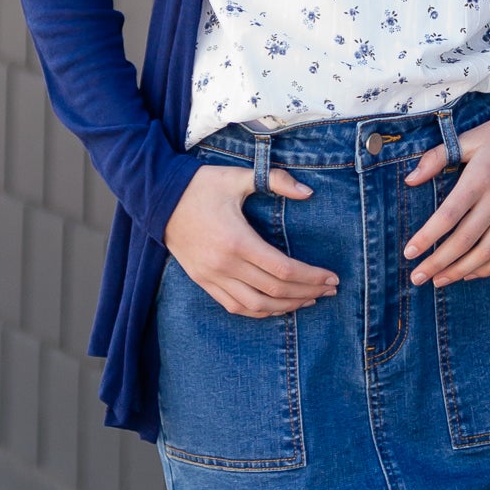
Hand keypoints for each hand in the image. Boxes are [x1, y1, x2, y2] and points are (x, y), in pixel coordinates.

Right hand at [163, 163, 337, 316]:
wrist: (157, 198)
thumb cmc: (200, 185)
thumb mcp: (238, 177)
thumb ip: (276, 180)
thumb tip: (309, 192)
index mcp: (237, 241)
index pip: (283, 270)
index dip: (311, 276)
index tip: (332, 277)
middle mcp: (225, 265)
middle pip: (274, 291)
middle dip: (307, 292)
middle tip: (330, 289)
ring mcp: (212, 277)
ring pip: (256, 306)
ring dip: (286, 307)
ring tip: (309, 300)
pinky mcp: (203, 281)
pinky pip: (235, 307)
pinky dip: (259, 312)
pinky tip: (277, 307)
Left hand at [401, 114, 489, 286]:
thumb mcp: (468, 138)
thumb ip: (437, 157)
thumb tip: (410, 180)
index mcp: (480, 177)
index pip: (448, 215)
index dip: (427, 237)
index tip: (409, 252)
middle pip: (465, 240)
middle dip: (438, 263)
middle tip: (417, 277)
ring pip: (487, 252)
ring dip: (460, 271)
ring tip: (438, 281)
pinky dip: (489, 268)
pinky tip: (470, 274)